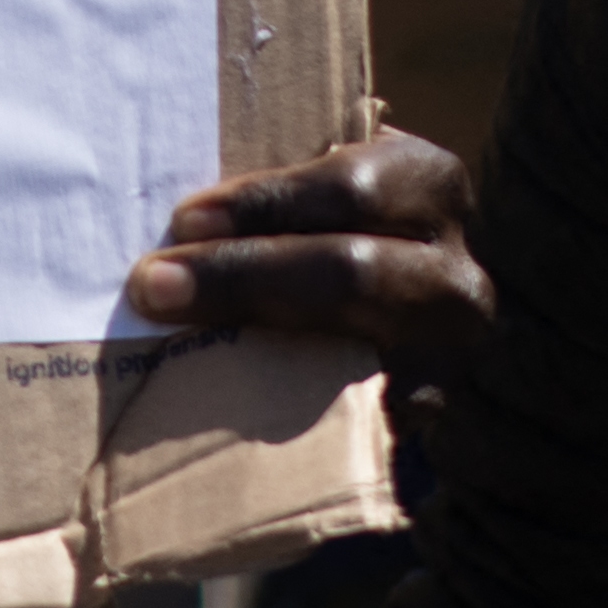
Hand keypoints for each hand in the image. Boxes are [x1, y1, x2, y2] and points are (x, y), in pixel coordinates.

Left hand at [125, 131, 494, 385]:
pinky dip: (288, 418)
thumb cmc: (349, 234)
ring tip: (175, 340)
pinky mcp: (429, 422)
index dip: (266, 202)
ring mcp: (449, 356)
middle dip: (243, 276)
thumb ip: (285, 186)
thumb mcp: (338, 195)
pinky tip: (223, 410)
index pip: (349, 187)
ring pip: (355, 353)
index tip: (185, 219)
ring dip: (253, 348)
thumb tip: (177, 197)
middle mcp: (453, 270)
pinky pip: (359, 423)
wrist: (428, 328)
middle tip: (155, 284)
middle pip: (351, 271)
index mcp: (427, 184)